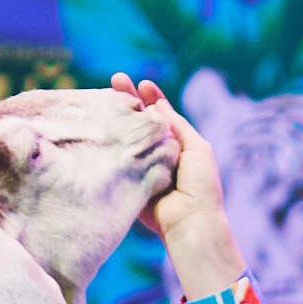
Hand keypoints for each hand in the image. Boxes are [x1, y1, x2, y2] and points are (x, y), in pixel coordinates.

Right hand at [110, 74, 242, 298]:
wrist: (190, 224)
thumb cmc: (201, 187)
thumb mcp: (196, 147)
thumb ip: (176, 124)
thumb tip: (156, 104)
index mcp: (178, 143)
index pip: (161, 115)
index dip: (150, 98)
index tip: (140, 83)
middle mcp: (158, 152)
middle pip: (140, 122)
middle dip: (128, 101)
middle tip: (115, 80)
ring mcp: (142, 166)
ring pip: (126, 137)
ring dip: (116, 118)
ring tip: (106, 96)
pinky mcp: (129, 181)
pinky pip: (118, 159)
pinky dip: (110, 144)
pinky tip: (101, 127)